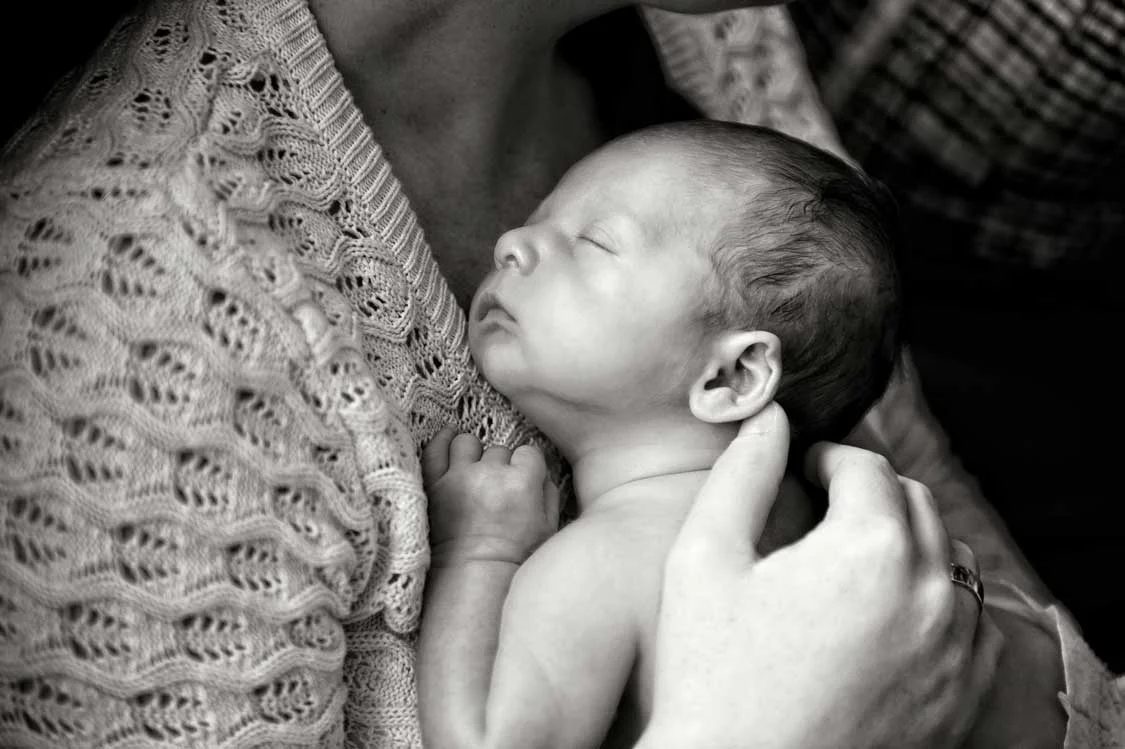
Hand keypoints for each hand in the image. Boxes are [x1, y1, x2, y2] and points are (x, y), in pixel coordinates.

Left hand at [422, 429, 559, 565]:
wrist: (473, 578)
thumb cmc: (515, 558)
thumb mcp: (548, 529)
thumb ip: (549, 494)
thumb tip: (541, 474)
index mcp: (521, 483)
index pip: (528, 452)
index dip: (527, 467)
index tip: (523, 480)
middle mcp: (489, 474)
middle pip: (498, 450)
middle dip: (501, 466)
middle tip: (497, 488)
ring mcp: (458, 477)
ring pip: (467, 443)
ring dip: (473, 454)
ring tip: (473, 471)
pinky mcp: (434, 484)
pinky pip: (434, 449)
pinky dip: (442, 442)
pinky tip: (449, 442)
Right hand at [641, 403, 1002, 748]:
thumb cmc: (713, 675)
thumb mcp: (704, 559)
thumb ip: (740, 476)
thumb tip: (769, 419)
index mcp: (870, 549)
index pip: (866, 467)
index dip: (828, 458)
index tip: (803, 471)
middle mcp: (931, 595)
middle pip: (916, 504)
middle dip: (871, 494)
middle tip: (825, 509)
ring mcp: (956, 653)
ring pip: (952, 561)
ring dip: (909, 543)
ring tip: (855, 560)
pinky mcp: (963, 700)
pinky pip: (971, 626)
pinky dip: (938, 604)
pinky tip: (888, 617)